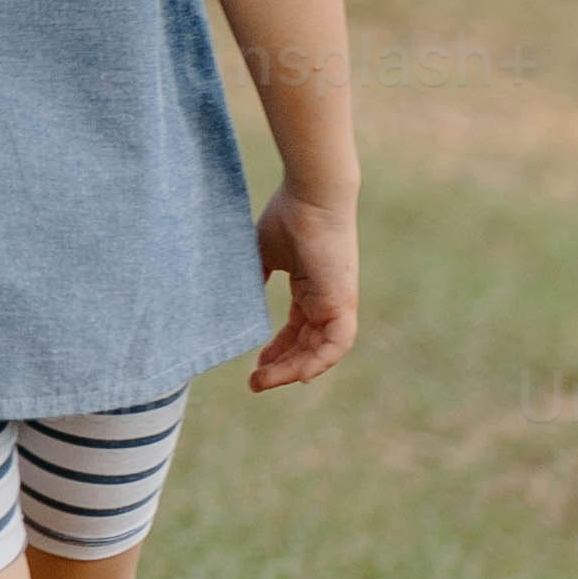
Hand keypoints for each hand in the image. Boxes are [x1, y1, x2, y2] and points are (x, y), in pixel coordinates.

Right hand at [245, 190, 357, 388]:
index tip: (255, 364)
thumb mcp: (264, 253)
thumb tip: (234, 296)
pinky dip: (319, 362)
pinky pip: (337, 344)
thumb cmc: (288, 216)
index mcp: (311, 289)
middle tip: (255, 383)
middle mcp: (327, 300)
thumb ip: (255, 276)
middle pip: (307, 346)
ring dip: (295, 370)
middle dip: (282, 367)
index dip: (277, 350)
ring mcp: (337, 302)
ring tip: (265, 381)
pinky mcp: (343, 302)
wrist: (311, 196)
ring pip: (321, 351)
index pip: (297, 330)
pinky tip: (298, 375)